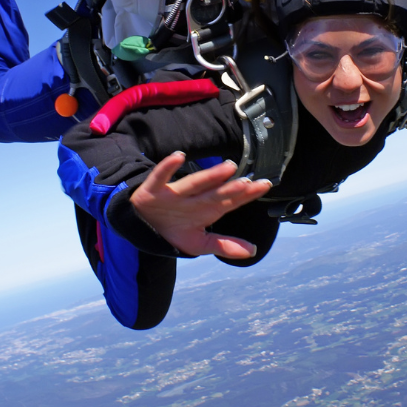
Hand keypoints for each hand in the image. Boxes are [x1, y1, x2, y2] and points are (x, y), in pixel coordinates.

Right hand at [130, 153, 272, 258]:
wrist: (142, 225)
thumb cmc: (174, 229)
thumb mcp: (198, 243)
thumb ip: (224, 245)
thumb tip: (252, 251)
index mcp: (206, 209)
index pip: (230, 201)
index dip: (246, 194)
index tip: (264, 185)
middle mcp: (193, 199)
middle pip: (215, 192)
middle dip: (231, 188)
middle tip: (248, 181)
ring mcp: (174, 193)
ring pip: (194, 183)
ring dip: (209, 176)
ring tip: (227, 168)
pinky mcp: (154, 190)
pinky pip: (160, 176)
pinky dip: (167, 167)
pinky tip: (178, 156)